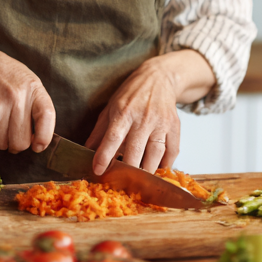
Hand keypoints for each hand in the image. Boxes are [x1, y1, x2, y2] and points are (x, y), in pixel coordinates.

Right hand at [0, 43, 56, 154]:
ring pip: (2, 144)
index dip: (44, 137)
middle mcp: (17, 97)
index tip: (38, 145)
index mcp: (33, 88)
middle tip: (13, 136)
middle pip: (21, 141)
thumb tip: (40, 139)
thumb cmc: (4, 75)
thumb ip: (38, 106)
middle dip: (17, 144)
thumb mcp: (29, 81)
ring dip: (1, 140)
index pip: (46, 117)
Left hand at [85, 49, 215, 173]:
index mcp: (124, 112)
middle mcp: (143, 118)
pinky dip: (165, 165)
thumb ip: (100, 131)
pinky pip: (172, 151)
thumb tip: (86, 151)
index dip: (105, 156)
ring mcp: (161, 123)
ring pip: (156, 154)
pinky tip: (157, 171)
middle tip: (120, 184)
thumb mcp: (110, 107)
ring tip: (139, 182)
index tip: (98, 170)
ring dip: (147, 171)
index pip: (113, 137)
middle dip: (128, 170)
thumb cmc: (132, 94)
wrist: (159, 77)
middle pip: (136, 150)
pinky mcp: (175, 127)